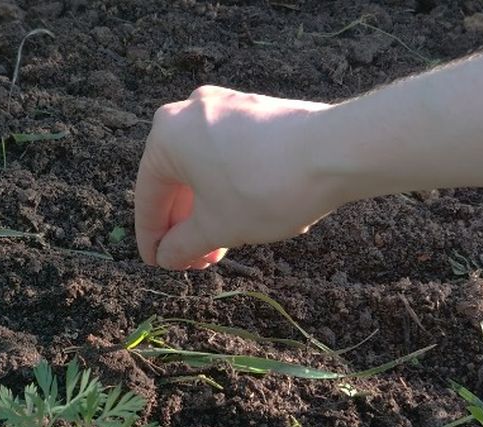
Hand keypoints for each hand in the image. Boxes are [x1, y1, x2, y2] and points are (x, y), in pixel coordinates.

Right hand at [135, 86, 336, 269]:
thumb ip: (183, 245)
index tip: (157, 264)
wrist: (334, 152)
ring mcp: (225, 107)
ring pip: (204, 168)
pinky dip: (227, 188)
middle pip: (177, 180)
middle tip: (194, 261)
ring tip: (220, 246)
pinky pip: (227, 155)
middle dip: (185, 226)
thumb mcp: (217, 227)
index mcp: (167, 136)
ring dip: (207, 210)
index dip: (152, 238)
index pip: (149, 196)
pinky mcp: (254, 111)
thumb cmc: (265, 188)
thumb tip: (167, 256)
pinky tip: (243, 217)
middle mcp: (189, 112)